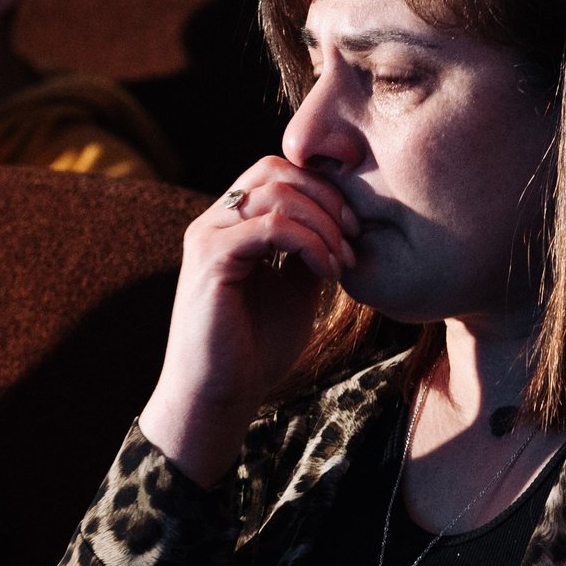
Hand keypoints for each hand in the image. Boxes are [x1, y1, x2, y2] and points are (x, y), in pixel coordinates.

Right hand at [138, 157, 361, 486]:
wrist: (219, 397)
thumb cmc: (254, 350)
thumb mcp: (296, 290)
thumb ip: (310, 251)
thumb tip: (343, 223)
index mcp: (231, 223)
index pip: (278, 171)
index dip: (323, 188)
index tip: (356, 227)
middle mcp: (214, 220)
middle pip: (276, 168)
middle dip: (326, 196)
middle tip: (356, 234)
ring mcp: (208, 236)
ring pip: (276, 192)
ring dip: (323, 222)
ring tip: (344, 260)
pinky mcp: (210, 259)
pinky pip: (269, 227)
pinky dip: (309, 243)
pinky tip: (329, 271)